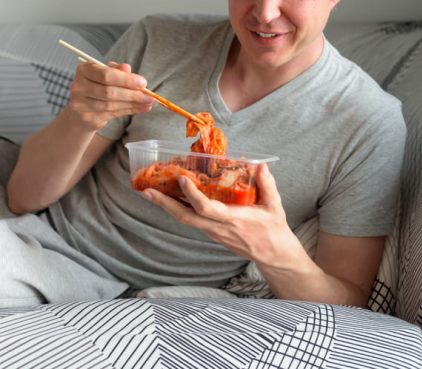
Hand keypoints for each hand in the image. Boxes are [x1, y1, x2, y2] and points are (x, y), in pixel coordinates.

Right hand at [67, 61, 153, 129]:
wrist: (82, 108)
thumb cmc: (98, 85)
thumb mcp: (107, 73)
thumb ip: (117, 70)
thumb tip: (127, 68)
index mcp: (84, 70)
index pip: (106, 75)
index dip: (126, 80)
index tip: (143, 83)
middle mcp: (78, 86)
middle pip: (108, 92)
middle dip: (132, 94)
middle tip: (148, 95)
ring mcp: (80, 104)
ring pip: (111, 105)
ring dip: (132, 104)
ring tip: (147, 102)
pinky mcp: (87, 117)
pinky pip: (111, 114)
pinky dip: (129, 111)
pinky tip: (140, 108)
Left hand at [141, 163, 301, 265]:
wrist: (274, 256)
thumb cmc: (274, 230)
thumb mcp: (275, 206)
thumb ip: (268, 185)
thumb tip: (261, 165)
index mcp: (234, 220)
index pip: (207, 208)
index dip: (192, 195)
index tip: (182, 178)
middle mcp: (218, 228)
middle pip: (185, 217)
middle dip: (164, 204)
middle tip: (147, 191)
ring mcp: (212, 232)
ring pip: (185, 219)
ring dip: (166, 206)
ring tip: (150, 192)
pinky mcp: (211, 233)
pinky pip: (191, 220)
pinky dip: (178, 208)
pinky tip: (168, 197)